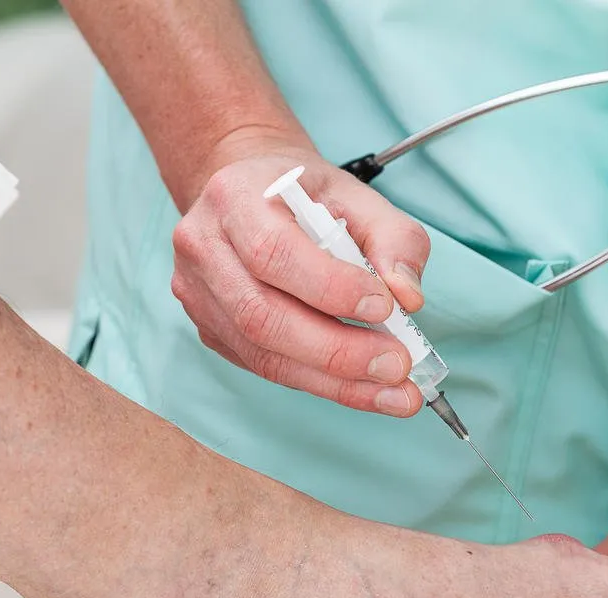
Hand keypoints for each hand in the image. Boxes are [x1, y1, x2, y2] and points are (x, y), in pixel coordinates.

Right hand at [169, 131, 430, 415]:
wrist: (254, 194)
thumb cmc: (306, 196)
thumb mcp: (360, 197)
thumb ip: (395, 240)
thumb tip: (407, 297)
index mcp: (235, 198)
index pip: (274, 252)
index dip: (330, 287)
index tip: (384, 307)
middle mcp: (204, 247)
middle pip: (262, 315)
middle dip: (337, 350)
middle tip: (396, 365)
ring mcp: (200, 294)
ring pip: (262, 354)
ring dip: (335, 381)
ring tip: (392, 391)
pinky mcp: (211, 330)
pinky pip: (266, 367)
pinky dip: (321, 383)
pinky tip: (363, 388)